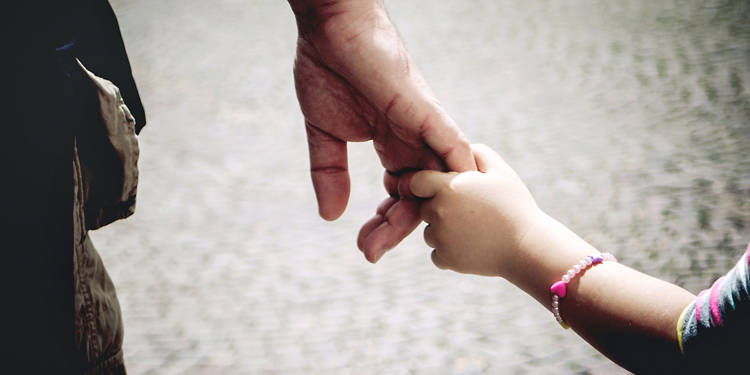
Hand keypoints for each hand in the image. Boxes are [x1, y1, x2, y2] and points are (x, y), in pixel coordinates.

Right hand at [289, 0, 474, 261]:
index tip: (365, 249)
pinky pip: (450, 142)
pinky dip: (458, 169)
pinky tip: (459, 199)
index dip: (386, 225)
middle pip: (421, 197)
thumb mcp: (326, 135)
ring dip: (423, 212)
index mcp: (393, 146)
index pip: (401, 197)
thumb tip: (332, 216)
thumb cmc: (328, 71)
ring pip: (438, 179)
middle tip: (369, 253)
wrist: (330, 28)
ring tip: (395, 242)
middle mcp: (414, 141)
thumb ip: (330, 174)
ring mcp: (422, 126)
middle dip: (396, 229)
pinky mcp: (423, 108)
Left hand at [410, 144, 542, 276]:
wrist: (527, 246)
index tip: (439, 188)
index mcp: (448, 188)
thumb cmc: (515, 205)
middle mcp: (438, 212)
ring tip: (474, 229)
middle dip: (439, 207)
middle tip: (468, 211)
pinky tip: (472, 245)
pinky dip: (450, 252)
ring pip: (430, 232)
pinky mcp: (446, 260)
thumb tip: (459, 148)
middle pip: (424, 207)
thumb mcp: (500, 171)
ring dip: (444, 231)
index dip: (425, 184)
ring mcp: (440, 238)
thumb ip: (477, 153)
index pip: (415, 182)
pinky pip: (437, 253)